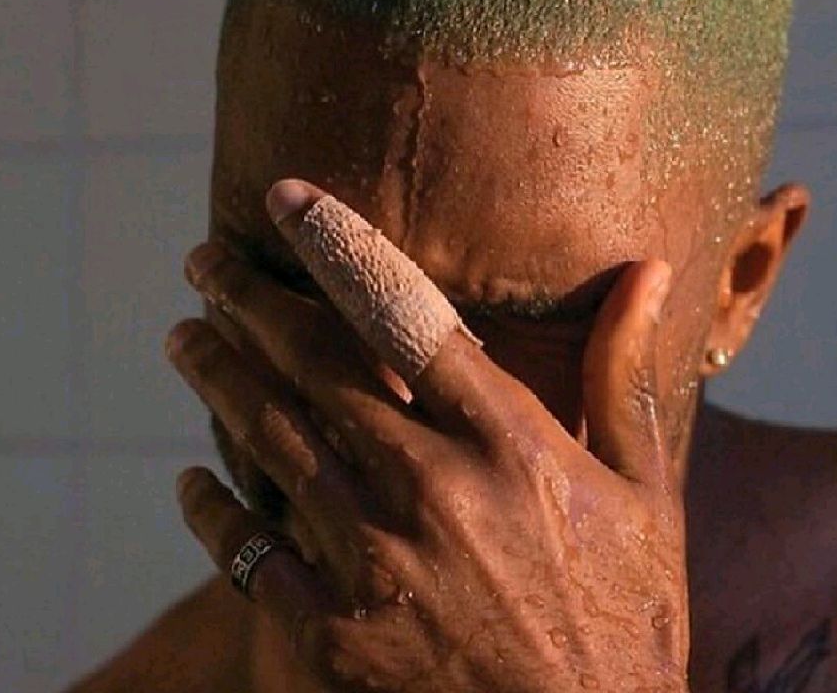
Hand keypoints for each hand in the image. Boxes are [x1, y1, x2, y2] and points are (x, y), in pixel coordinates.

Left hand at [166, 180, 689, 692]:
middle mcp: (430, 488)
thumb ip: (626, 374)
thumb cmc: (626, 620)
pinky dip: (210, 508)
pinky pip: (248, 553)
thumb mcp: (647, 492)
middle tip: (207, 261)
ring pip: (268, 442)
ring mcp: (373, 564)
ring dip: (217, 378)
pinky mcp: (332, 638)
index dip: (337, 245)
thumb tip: (651, 271)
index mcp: (506, 442)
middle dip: (249, 300)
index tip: (288, 199)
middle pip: (313, 366)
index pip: (403, 312)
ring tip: (186, 337)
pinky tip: (189, 476)